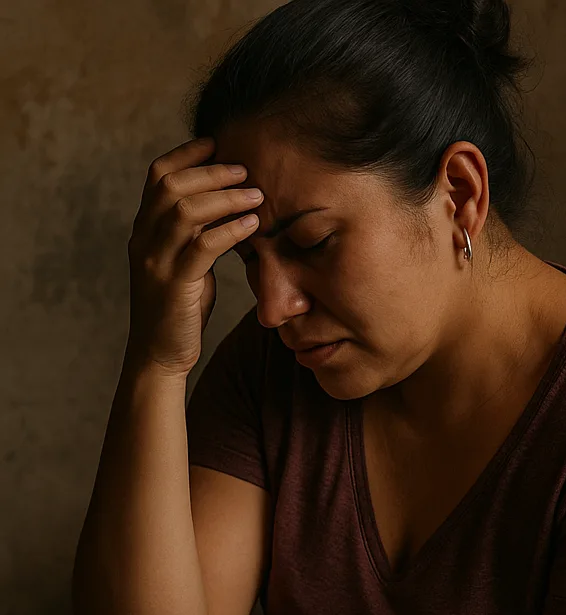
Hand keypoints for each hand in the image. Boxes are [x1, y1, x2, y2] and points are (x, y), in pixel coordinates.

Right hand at [126, 136, 263, 376]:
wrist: (159, 354)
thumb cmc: (180, 310)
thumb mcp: (187, 264)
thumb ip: (198, 236)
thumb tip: (229, 211)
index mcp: (144, 229)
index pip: (157, 175)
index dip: (187, 154)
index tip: (218, 143)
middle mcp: (144, 239)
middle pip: (170, 184)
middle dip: (211, 171)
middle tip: (246, 169)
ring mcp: (156, 261)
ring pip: (185, 210)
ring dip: (225, 197)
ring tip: (257, 194)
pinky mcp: (174, 285)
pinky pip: (203, 247)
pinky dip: (231, 230)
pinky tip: (253, 226)